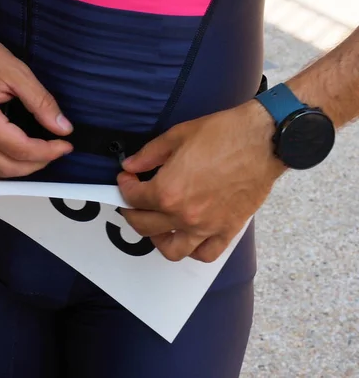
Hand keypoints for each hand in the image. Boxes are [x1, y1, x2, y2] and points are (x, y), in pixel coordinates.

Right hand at [0, 6, 72, 178]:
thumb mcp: (16, 73)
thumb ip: (42, 103)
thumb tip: (63, 128)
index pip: (20, 149)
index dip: (48, 151)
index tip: (65, 145)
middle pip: (7, 167)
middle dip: (37, 163)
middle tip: (55, 150)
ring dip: (16, 170)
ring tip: (36, 155)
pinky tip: (10, 156)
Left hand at [117, 100, 286, 262]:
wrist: (264, 140)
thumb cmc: (224, 134)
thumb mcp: (176, 136)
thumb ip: (148, 155)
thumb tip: (130, 165)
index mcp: (167, 191)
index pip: (132, 197)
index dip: (124, 185)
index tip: (126, 178)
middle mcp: (183, 215)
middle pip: (144, 225)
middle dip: (131, 212)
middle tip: (133, 200)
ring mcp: (206, 226)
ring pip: (171, 250)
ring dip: (157, 239)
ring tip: (156, 225)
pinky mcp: (227, 230)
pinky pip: (205, 253)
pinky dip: (193, 250)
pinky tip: (188, 236)